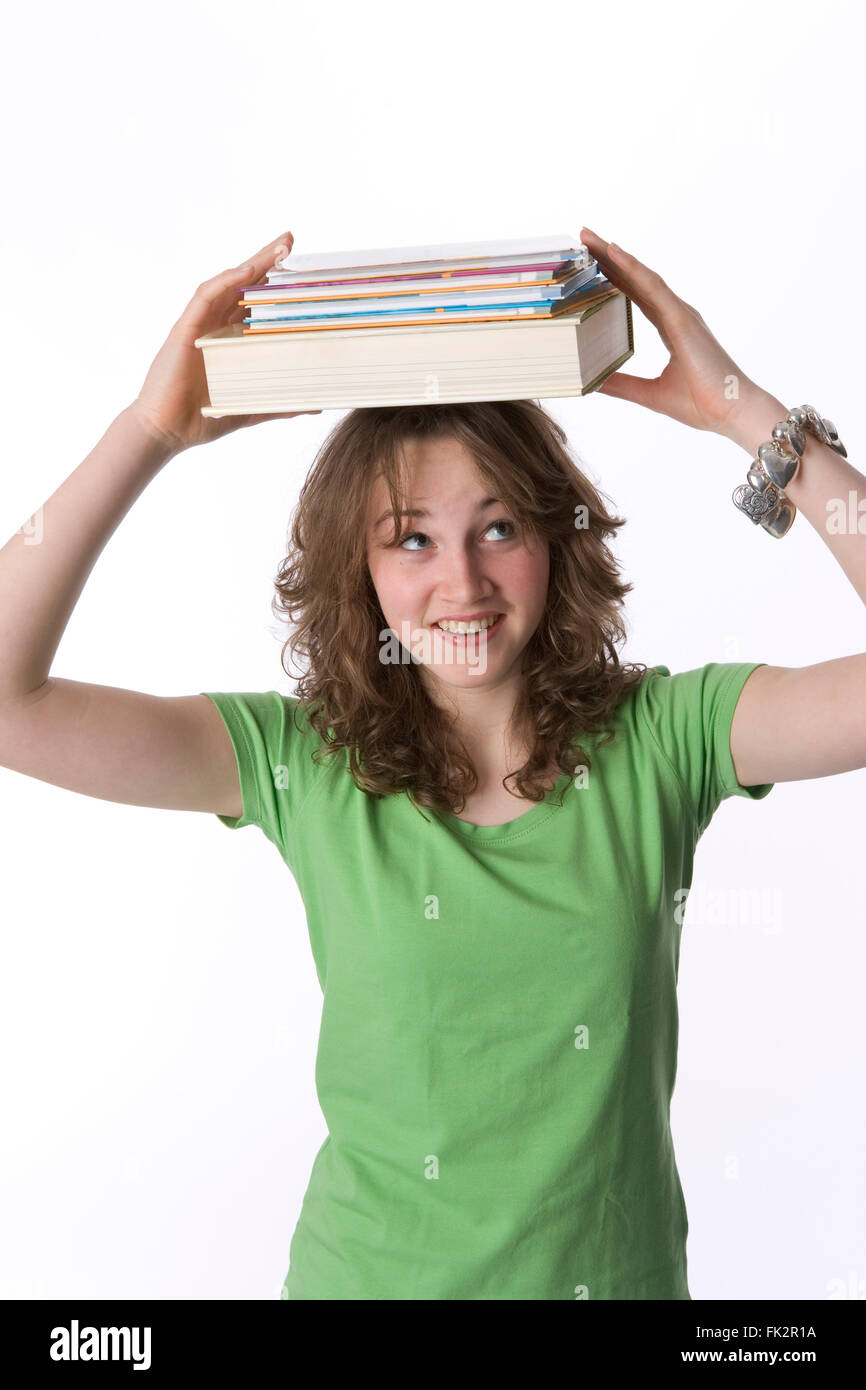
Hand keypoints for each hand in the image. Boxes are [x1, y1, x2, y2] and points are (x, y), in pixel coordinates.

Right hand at [129, 230, 321, 454]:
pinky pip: (205, 296)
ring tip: (280, 248)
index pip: (256, 304)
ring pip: (227, 283)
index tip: (302, 270)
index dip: (275, 284)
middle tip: (292, 241)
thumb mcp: (252, 408)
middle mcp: (215, 326)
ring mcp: (199, 324)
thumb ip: (281, 403)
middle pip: (243, 285)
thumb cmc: (203, 419)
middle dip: (267, 261)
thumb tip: (316, 404)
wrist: (166, 431)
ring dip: (253, 263)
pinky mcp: (184, 328)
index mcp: (231, 340)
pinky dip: (225, 281)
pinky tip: (246, 270)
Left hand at [579, 227, 772, 441]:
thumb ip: (622, 385)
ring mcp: (681, 314)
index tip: (590, 264)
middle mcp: (676, 315)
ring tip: (590, 238)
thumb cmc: (702, 404)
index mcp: (671, 329)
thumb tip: (594, 382)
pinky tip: (613, 253)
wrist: (732, 412)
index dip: (614, 278)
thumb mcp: (650, 394)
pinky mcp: (682, 319)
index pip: (636, 296)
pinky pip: (653, 287)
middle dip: (609, 259)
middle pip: (637, 280)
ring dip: (615, 255)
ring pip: (642, 276)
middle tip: (584, 239)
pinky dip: (632, 268)